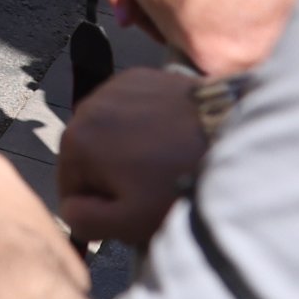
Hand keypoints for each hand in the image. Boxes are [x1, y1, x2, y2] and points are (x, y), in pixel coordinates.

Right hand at [54, 69, 211, 248]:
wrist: (230, 137)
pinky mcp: (141, 76)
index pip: (70, 187)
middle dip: (111, 174)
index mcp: (75, 142)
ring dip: (124, 147)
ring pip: (108, 131)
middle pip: (88, 156)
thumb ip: (84, 221)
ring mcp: (113, 88)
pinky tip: (168, 137)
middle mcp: (85, 107)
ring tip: (162, 161)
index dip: (99, 205)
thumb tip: (68, 209)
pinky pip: (129, 108)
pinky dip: (142, 123)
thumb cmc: (179, 183)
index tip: (131, 209)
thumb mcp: (129, 222)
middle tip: (150, 187)